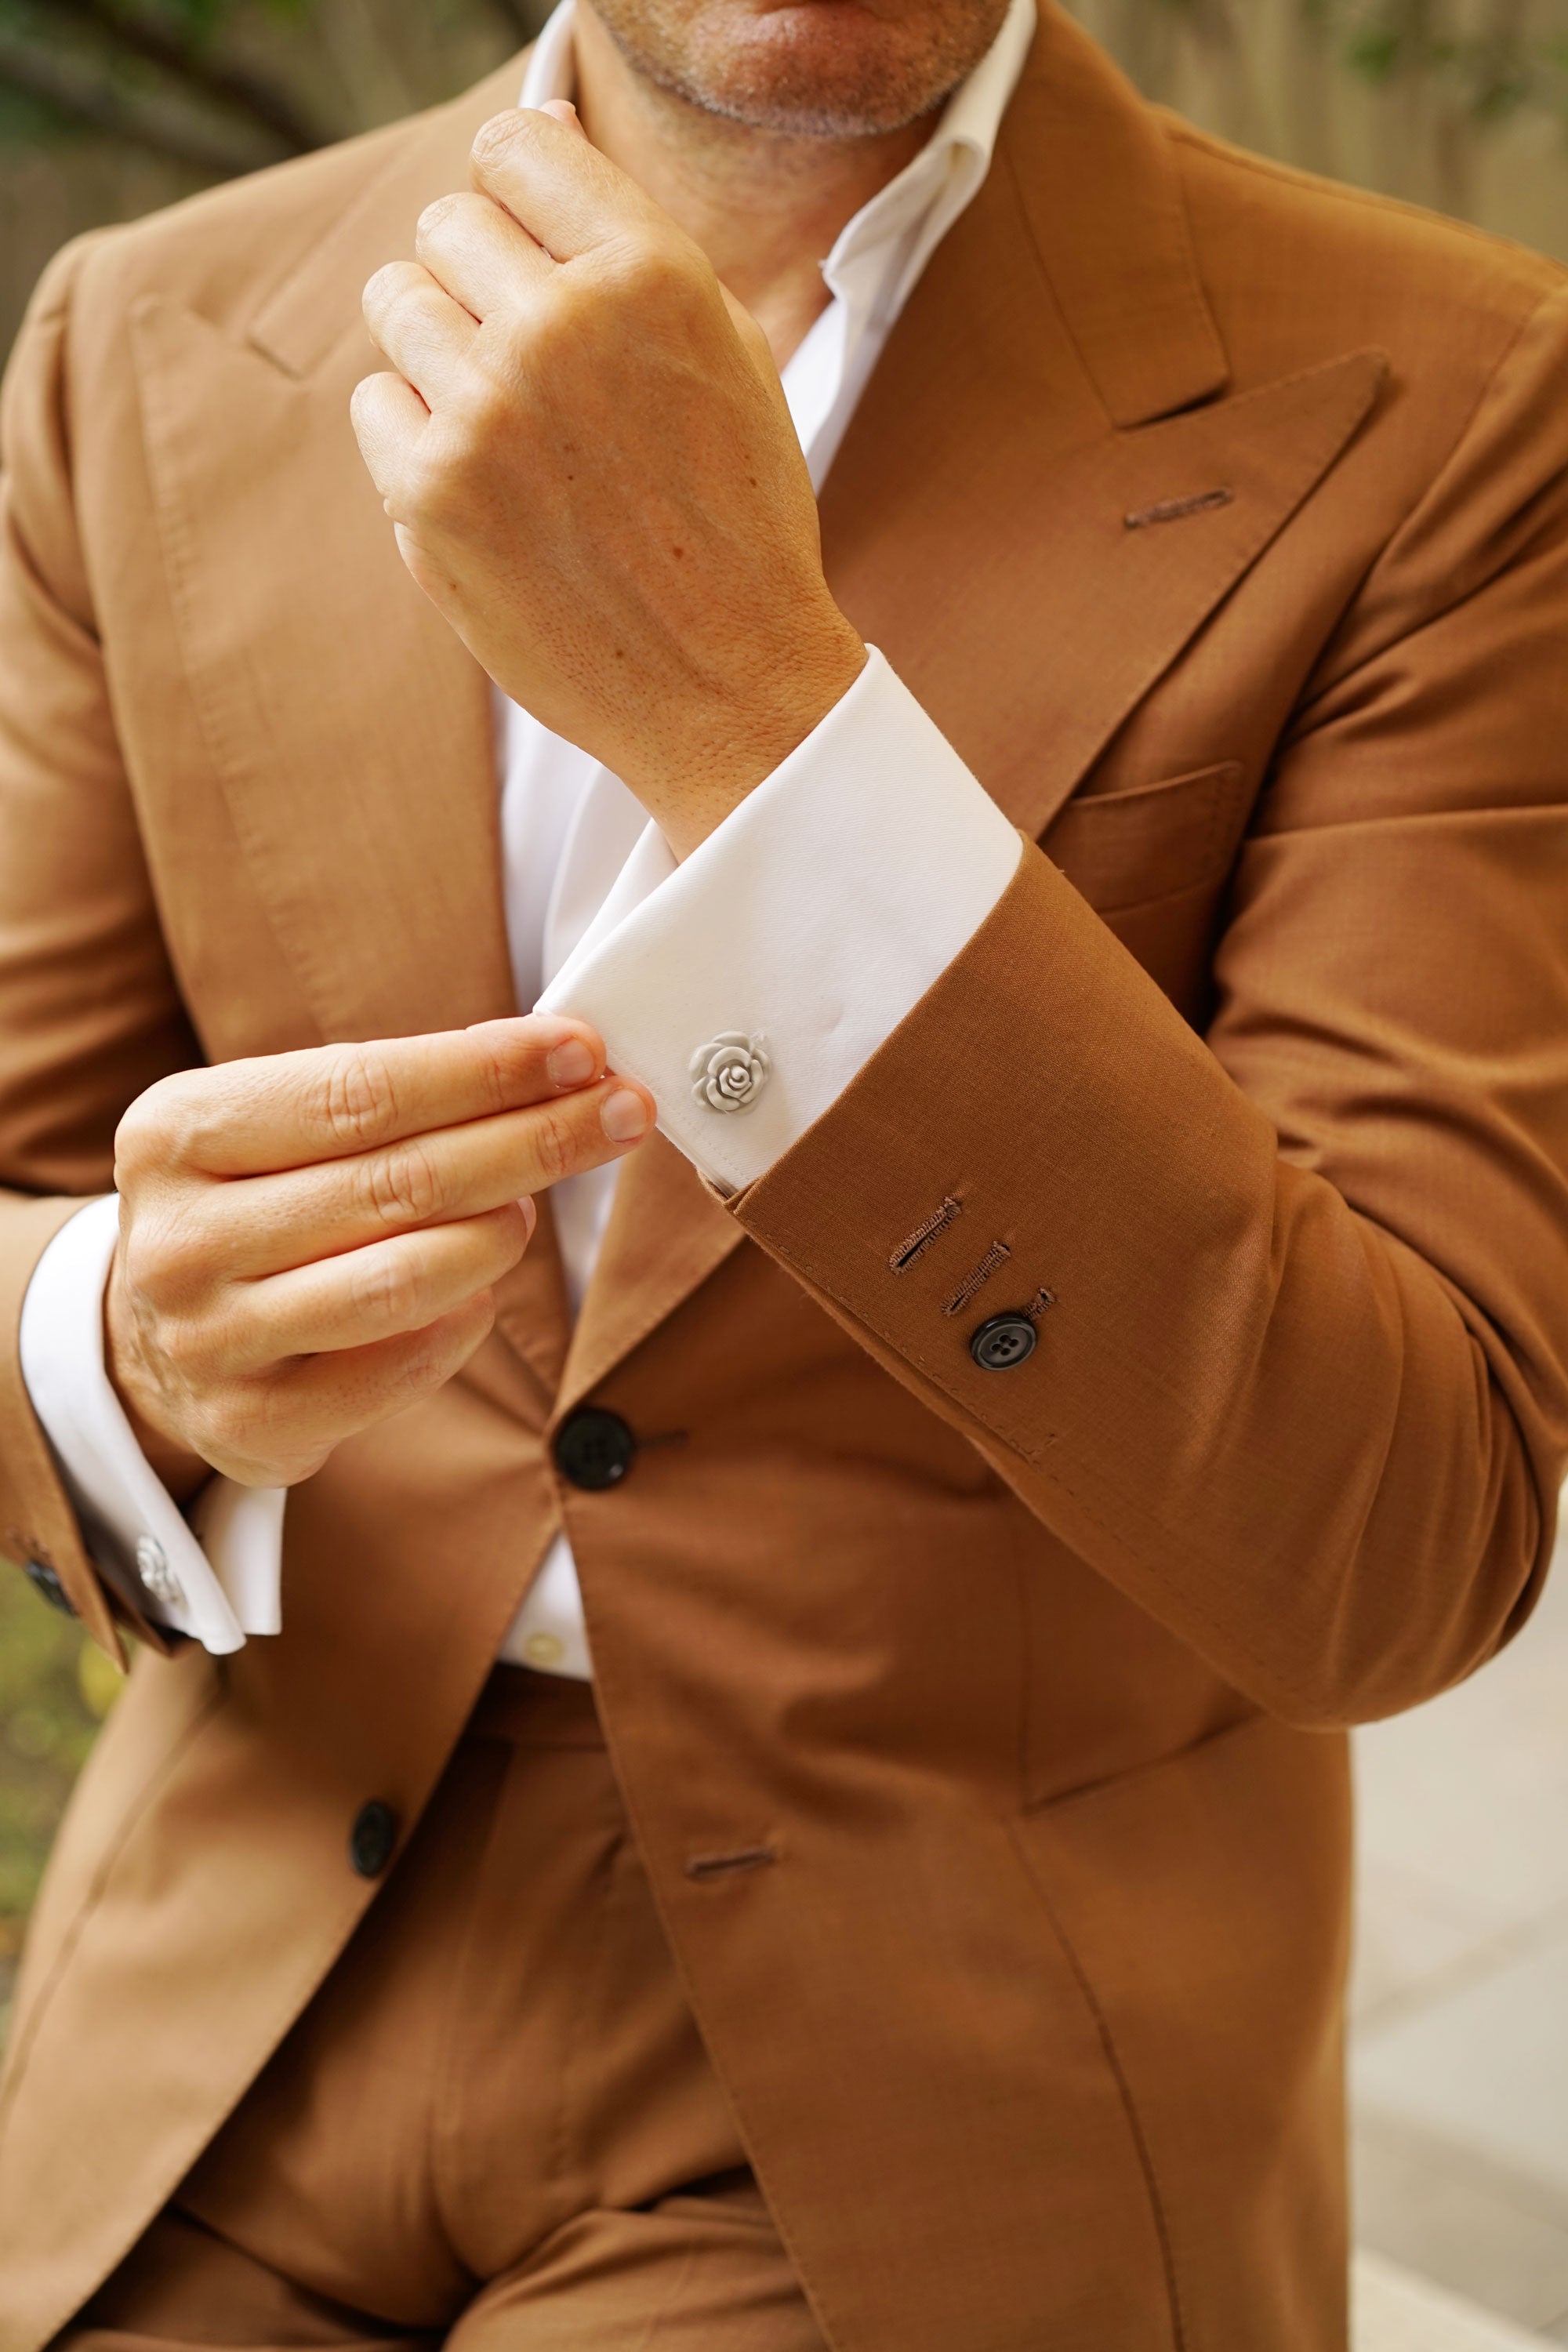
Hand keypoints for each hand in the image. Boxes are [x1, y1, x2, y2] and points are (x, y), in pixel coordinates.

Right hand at [105, 1017, 652, 1496]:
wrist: (154, 1337)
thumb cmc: (252, 1203)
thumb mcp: (276, 1125)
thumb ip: (387, 1096)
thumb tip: (551, 1065)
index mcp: (175, 1133)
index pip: (358, 1093)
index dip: (482, 1071)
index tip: (580, 1050)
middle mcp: (178, 1239)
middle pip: (395, 1183)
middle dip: (530, 1141)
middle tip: (621, 1112)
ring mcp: (208, 1339)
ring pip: (401, 1281)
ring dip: (497, 1236)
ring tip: (529, 1209)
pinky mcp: (251, 1423)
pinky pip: (396, 1370)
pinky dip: (461, 1323)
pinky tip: (480, 1292)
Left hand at [351, 103, 865, 858]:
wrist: (728, 688)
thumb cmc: (735, 520)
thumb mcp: (727, 353)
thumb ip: (631, 240)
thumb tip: (539, 134)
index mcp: (651, 273)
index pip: (515, 146)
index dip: (521, 199)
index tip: (540, 256)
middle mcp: (561, 326)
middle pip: (447, 224)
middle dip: (481, 281)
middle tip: (534, 366)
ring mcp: (485, 410)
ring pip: (395, 301)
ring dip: (440, 351)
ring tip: (511, 427)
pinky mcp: (429, 492)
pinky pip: (375, 402)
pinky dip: (416, 438)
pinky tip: (490, 489)